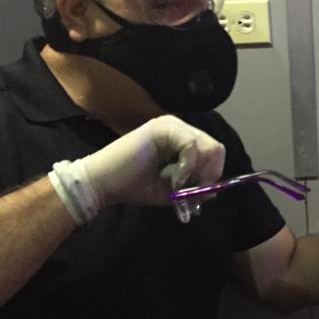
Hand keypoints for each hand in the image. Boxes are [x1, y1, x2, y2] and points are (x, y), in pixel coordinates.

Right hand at [50, 115, 224, 223]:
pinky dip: (188, 166)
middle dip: (209, 174)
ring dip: (197, 172)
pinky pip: (192, 145)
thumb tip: (215, 191)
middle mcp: (179, 129)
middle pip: (216, 148)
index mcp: (182, 141)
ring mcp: (171, 125)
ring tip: (177, 184)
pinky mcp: (162, 127)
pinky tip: (174, 178)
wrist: (102, 183)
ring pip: (207, 147)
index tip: (198, 193)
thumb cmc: (133, 186)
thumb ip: (193, 189)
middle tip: (192, 191)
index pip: (214, 153)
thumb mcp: (172, 192)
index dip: (212, 174)